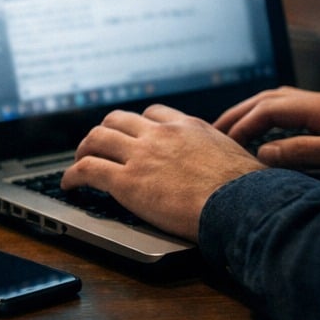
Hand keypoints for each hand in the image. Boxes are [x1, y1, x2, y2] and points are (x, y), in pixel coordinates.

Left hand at [62, 104, 263, 240]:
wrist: (244, 206)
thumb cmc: (250, 190)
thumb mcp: (236, 155)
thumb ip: (219, 152)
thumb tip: (228, 165)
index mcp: (188, 127)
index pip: (153, 113)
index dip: (136, 124)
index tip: (131, 132)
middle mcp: (160, 135)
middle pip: (117, 119)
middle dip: (104, 130)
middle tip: (98, 144)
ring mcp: (141, 156)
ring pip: (97, 138)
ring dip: (84, 148)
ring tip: (79, 160)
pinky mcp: (127, 182)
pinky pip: (88, 169)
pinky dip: (72, 175)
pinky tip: (70, 184)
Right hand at [216, 86, 319, 169]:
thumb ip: (302, 150)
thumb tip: (263, 152)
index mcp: (319, 107)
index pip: (267, 110)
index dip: (242, 127)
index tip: (226, 148)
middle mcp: (319, 100)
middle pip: (266, 100)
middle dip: (237, 115)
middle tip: (213, 132)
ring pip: (277, 100)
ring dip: (250, 113)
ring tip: (232, 129)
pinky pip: (290, 107)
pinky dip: (269, 115)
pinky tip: (266, 128)